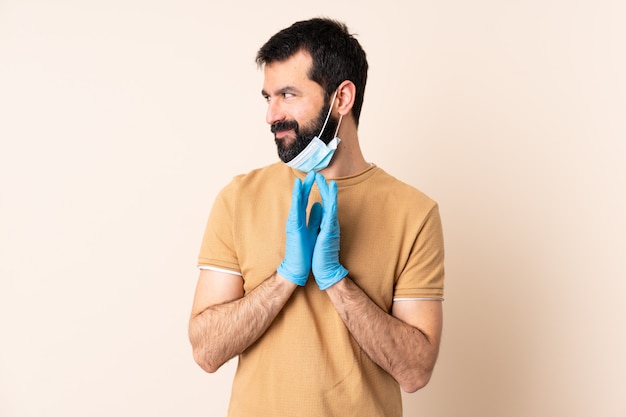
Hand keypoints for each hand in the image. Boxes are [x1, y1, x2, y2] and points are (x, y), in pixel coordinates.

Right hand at [277, 171, 322, 284]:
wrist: (298, 267)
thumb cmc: (306, 251)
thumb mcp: (314, 230)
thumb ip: (315, 218)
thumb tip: (320, 205)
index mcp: (302, 219)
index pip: (306, 200)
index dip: (311, 188)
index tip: (317, 177)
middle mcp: (296, 219)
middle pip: (301, 198)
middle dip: (307, 185)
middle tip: (312, 172)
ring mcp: (294, 223)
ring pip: (297, 203)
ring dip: (300, 190)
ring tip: (302, 177)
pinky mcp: (294, 228)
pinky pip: (295, 211)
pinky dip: (296, 200)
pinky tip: (298, 191)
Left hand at [312, 174, 348, 289]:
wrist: (325, 270)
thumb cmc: (321, 253)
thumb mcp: (318, 232)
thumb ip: (318, 219)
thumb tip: (318, 206)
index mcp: (325, 223)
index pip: (324, 203)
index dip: (321, 191)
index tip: (317, 179)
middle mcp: (330, 223)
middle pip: (328, 201)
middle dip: (324, 188)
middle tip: (320, 175)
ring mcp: (331, 228)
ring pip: (331, 208)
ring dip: (330, 195)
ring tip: (330, 182)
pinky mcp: (329, 234)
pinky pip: (330, 219)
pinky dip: (330, 209)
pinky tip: (329, 202)